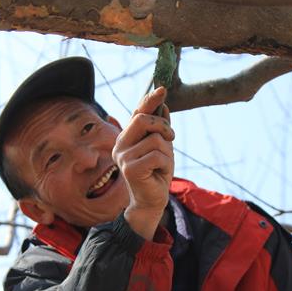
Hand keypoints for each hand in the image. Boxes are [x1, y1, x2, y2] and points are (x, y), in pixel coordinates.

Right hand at [113, 86, 174, 238]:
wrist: (151, 201)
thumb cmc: (156, 174)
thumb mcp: (162, 148)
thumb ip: (160, 129)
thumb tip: (163, 105)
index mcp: (126, 137)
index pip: (137, 113)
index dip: (149, 100)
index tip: (162, 89)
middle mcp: (120, 144)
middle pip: (142, 120)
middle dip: (162, 125)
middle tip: (171, 137)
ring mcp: (123, 156)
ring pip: (155, 140)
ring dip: (167, 152)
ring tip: (163, 165)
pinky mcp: (130, 168)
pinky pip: (157, 155)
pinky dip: (165, 163)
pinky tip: (160, 173)